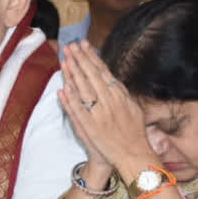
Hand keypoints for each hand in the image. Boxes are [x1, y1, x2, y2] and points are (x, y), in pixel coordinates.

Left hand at [59, 41, 154, 177]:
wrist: (132, 154)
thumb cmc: (134, 131)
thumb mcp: (133, 107)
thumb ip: (122, 92)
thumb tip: (112, 78)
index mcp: (119, 95)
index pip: (102, 71)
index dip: (91, 56)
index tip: (83, 44)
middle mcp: (110, 102)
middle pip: (91, 76)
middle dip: (80, 59)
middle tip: (70, 46)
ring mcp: (99, 114)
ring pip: (83, 89)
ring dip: (73, 74)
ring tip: (65, 60)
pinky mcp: (91, 127)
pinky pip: (78, 110)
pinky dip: (70, 99)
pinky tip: (63, 88)